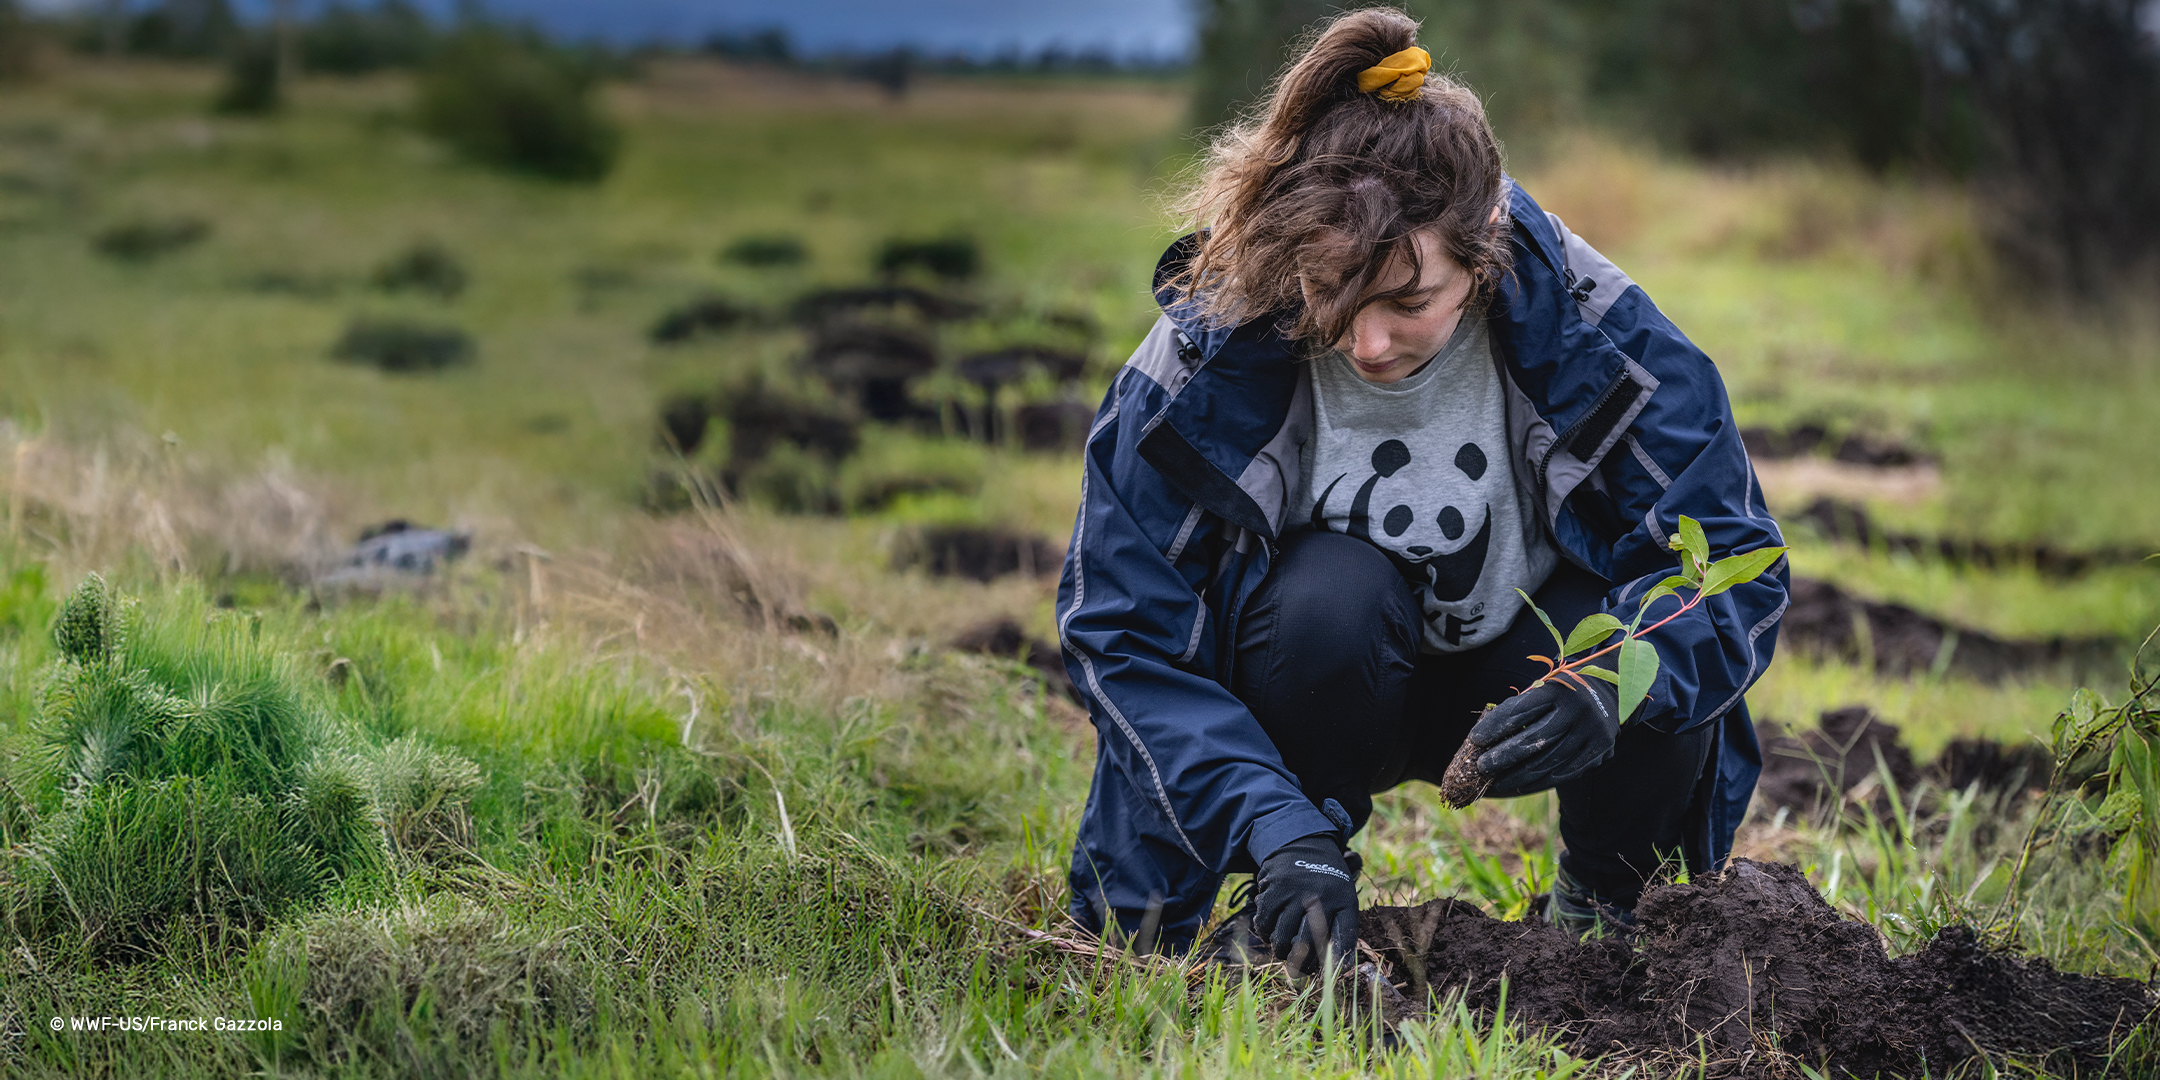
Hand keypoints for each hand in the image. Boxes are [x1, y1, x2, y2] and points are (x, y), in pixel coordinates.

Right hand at [1254, 833, 1359, 974]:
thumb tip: (1344, 969)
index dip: (1338, 961)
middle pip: (1307, 944)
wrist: (1303, 843)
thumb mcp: (1343, 898)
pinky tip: (1271, 931)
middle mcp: (1320, 897)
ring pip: (1282, 938)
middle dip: (1302, 965)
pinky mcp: (1272, 889)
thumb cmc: (1326, 882)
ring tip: (1284, 951)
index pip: (1344, 937)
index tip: (1330, 978)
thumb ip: (1342, 930)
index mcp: (1343, 901)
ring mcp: (1294, 893)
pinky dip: (1265, 933)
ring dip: (1281, 951)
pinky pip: (1264, 923)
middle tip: (1299, 971)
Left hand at [1467, 677, 1620, 795]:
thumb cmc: (1561, 693)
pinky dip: (1538, 782)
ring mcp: (1591, 733)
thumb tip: (1483, 739)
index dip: (1495, 726)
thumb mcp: (1543, 690)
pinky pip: (1563, 773)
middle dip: (1503, 756)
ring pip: (1547, 762)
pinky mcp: (1599, 751)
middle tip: (1480, 767)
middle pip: (1533, 740)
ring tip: (1495, 782)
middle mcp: (1577, 711)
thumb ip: (1520, 709)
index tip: (1474, 739)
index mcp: (1558, 690)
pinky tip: (1519, 785)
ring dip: (1517, 776)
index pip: (1520, 711)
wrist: (1608, 693)